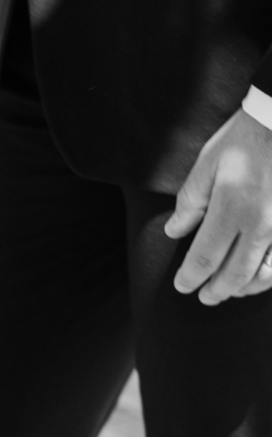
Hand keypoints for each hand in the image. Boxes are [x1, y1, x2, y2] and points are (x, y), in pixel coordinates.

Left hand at [166, 110, 271, 302]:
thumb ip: (190, 202)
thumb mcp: (208, 164)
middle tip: (203, 297)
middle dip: (216, 291)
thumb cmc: (245, 139)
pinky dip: (268, 275)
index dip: (190, 278)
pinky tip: (257, 276)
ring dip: (244, 288)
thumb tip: (174, 232)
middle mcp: (260, 224)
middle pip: (235, 274)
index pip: (205, 258)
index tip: (182, 286)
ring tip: (229, 291)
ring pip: (264, 274)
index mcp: (231, 209)